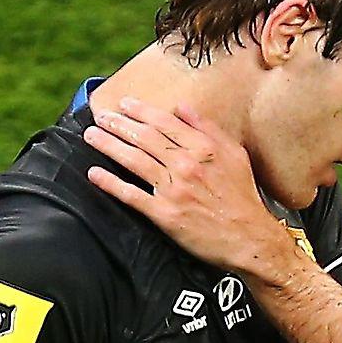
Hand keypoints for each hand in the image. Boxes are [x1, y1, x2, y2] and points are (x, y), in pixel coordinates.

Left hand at [82, 98, 286, 272]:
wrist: (249, 238)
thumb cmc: (243, 197)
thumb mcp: (235, 154)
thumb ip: (208, 129)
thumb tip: (183, 108)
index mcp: (203, 148)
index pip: (165, 123)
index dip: (141, 111)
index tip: (124, 104)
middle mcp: (186, 164)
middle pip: (144, 138)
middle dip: (118, 124)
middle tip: (100, 117)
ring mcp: (173, 189)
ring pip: (134, 160)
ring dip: (109, 145)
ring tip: (92, 136)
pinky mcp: (164, 214)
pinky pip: (131, 195)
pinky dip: (110, 184)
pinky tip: (94, 174)